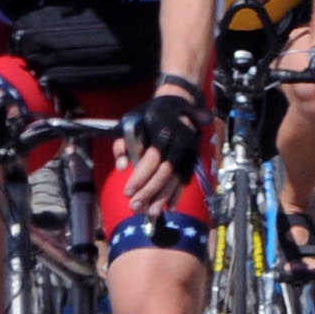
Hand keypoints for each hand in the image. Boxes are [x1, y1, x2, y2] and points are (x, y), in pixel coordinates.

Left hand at [123, 88, 208, 216]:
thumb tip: (122, 167)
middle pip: (165, 172)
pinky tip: (169, 206)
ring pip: (177, 178)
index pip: (152, 159)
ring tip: (152, 213)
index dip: (140, 177)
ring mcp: (188, 150)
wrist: (178, 100)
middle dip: (150, 192)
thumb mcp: (130, 121)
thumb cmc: (149, 113)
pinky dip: (177, 193)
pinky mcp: (192, 156)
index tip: (128, 192)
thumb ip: (122, 144)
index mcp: (163, 131)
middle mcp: (179, 142)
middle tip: (135, 207)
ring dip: (164, 197)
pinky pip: (186, 177)